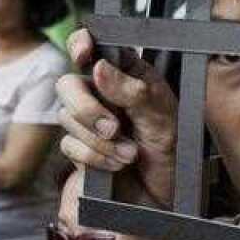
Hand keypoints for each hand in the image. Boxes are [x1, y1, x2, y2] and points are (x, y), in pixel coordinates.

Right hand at [57, 28, 177, 207]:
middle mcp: (104, 94)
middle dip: (86, 108)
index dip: (81, 44)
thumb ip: (132, 91)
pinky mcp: (81, 149)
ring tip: (130, 153)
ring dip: (99, 140)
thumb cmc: (173, 151)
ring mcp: (90, 122)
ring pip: (66, 117)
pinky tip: (118, 163)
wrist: (167, 195)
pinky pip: (70, 145)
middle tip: (113, 127)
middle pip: (68, 85)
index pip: (95, 47)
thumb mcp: (161, 117)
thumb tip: (99, 68)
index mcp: (127, 75)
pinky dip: (95, 157)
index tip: (83, 53)